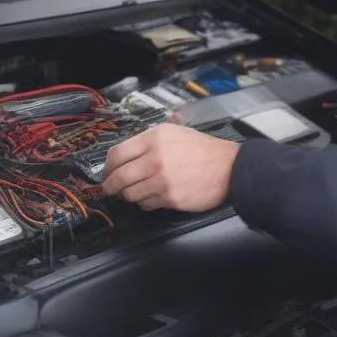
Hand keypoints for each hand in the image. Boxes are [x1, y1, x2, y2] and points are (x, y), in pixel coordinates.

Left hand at [102, 124, 240, 212]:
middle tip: (109, 187)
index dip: (108, 166)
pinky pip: (147, 204)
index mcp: (155, 138)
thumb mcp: (174, 132)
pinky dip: (144, 203)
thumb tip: (124, 155)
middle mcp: (155, 159)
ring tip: (132, 193)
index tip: (107, 171)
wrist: (229, 168)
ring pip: (130, 194)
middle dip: (110, 185)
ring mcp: (162, 181)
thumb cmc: (203, 150)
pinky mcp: (170, 199)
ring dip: (128, 195)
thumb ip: (148, 141)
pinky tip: (149, 198)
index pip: (117, 153)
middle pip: (119, 177)